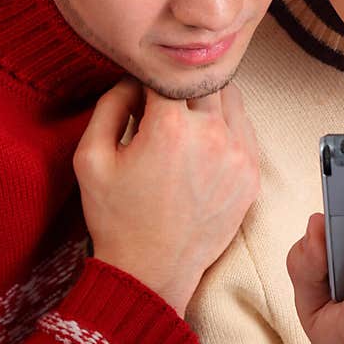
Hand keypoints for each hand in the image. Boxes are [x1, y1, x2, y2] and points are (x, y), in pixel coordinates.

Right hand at [73, 78, 259, 315]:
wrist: (153, 269)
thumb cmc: (118, 217)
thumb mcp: (91, 158)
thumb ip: (110, 105)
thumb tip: (134, 80)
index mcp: (170, 127)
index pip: (167, 74)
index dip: (151, 78)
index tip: (142, 93)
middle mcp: (212, 135)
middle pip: (205, 80)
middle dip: (183, 86)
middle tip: (165, 108)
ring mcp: (239, 155)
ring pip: (232, 100)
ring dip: (209, 101)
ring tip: (186, 125)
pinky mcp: (252, 173)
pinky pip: (246, 129)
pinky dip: (227, 126)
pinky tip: (205, 144)